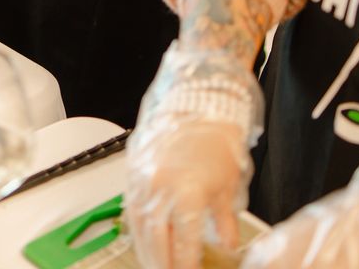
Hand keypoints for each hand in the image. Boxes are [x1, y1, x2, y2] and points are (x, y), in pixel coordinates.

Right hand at [124, 44, 263, 268]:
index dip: (186, 267)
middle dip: (161, 264)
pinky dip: (136, 229)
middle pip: (156, 241)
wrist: (194, 106)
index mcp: (187, 195)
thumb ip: (225, 221)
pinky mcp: (134, 173)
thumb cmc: (215, 141)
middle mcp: (161, 191)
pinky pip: (131, 208)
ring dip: (145, 251)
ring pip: (139, 227)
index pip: (184, 245)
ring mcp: (143, 182)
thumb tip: (227, 245)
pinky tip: (141, 241)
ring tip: (152, 266)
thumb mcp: (228, 185)